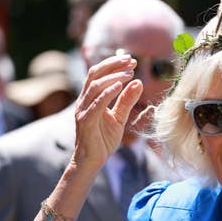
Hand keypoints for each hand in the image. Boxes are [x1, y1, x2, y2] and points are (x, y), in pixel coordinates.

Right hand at [72, 55, 142, 169]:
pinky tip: (120, 86)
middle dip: (113, 64)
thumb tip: (138, 83)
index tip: (131, 60)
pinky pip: (96, 104)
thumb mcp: (120, 118)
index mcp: (91, 98)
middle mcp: (84, 101)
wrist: (92, 160)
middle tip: (131, 60)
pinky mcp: (85, 122)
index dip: (114, 64)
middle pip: (95, 74)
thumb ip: (127, 101)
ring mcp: (83, 110)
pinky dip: (107, 93)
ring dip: (113, 77)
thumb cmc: (103, 139)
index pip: (99, 74)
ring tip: (129, 73)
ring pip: (95, 86)